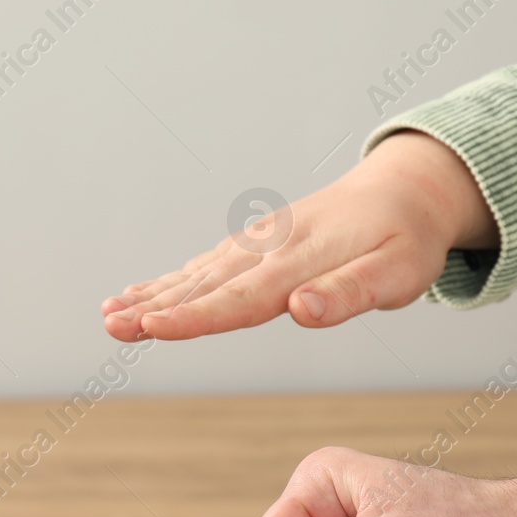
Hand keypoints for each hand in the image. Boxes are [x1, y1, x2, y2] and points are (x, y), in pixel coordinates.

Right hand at [101, 131, 498, 341]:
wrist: (406, 189)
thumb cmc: (406, 241)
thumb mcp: (397, 273)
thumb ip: (348, 294)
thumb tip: (300, 312)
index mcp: (301, 261)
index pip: (241, 298)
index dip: (195, 316)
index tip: (154, 326)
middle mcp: (270, 249)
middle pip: (206, 285)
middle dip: (156, 307)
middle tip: (111, 326)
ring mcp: (258, 244)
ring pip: (197, 273)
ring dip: (151, 294)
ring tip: (109, 315)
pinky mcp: (255, 244)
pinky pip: (204, 265)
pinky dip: (169, 280)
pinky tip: (138, 293)